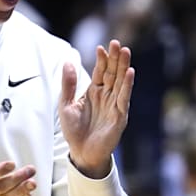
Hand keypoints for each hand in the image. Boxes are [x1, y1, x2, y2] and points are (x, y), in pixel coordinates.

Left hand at [59, 39, 134, 178]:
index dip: (101, 59)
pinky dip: (127, 85)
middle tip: (116, 43)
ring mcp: (114, 105)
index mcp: (94, 92)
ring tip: (125, 51)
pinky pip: (124, 98)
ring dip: (123, 66)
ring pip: (120, 82)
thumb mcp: (66, 105)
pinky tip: (130, 72)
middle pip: (112, 73)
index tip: (100, 47)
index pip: (100, 71)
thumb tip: (68, 62)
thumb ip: (68, 84)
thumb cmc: (74, 130)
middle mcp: (106, 96)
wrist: (81, 153)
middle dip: (115, 58)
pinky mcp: (120, 116)